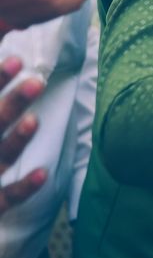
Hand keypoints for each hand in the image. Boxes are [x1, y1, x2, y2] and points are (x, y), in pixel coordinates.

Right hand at [0, 56, 46, 215]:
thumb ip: (5, 111)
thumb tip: (15, 59)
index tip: (17, 60)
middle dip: (12, 104)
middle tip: (37, 83)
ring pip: (0, 158)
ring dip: (17, 140)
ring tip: (35, 120)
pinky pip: (5, 198)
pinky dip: (23, 188)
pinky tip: (42, 174)